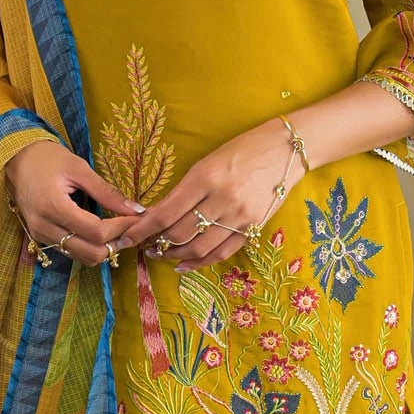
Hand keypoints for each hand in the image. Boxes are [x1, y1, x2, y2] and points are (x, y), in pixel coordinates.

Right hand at [4, 140, 143, 267]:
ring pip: (81, 257)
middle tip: (130, 229)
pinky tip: (100, 233)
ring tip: (118, 231)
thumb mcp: (79, 169)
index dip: (121, 228)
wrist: (16, 158)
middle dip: (115, 244)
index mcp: (54, 207)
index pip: (96, 232)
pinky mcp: (40, 237)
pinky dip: (89, 247)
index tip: (136, 218)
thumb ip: (107, 193)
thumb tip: (136, 210)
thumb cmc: (47, 158)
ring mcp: (40, 235)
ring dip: (103, 249)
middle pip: (90, 253)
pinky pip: (70, 252)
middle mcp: (44, 227)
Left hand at [115, 120, 297, 272]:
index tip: (126, 236)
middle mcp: (223, 199)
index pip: (166, 212)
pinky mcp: (254, 228)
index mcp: (206, 177)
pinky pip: (222, 253)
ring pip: (199, 248)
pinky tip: (184, 264)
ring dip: (175, 255)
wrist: (287, 150)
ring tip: (161, 254)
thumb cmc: (242, 149)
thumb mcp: (207, 162)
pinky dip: (199, 262)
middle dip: (156, 243)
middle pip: (180, 233)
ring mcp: (240, 216)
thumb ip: (184, 190)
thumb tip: (156, 215)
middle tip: (143, 245)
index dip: (142, 229)